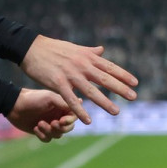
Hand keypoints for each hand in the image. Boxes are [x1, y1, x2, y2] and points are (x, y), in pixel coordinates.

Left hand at [6, 88, 77, 142]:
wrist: (14, 105)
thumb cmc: (33, 99)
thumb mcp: (50, 98)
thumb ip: (64, 103)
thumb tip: (80, 103)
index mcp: (62, 106)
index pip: (74, 116)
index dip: (69, 121)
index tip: (61, 120)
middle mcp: (58, 115)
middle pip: (68, 128)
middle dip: (60, 128)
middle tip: (52, 124)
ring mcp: (50, 124)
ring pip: (58, 135)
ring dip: (49, 131)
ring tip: (40, 124)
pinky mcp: (41, 131)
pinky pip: (47, 139)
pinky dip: (42, 135)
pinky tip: (35, 127)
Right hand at [20, 35, 137, 124]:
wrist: (31, 48)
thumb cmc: (53, 48)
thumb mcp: (75, 48)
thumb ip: (90, 52)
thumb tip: (102, 50)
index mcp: (87, 57)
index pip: (109, 67)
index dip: (123, 75)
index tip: (135, 83)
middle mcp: (82, 65)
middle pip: (104, 78)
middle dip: (120, 88)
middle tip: (134, 97)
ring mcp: (70, 74)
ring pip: (91, 91)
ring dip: (104, 102)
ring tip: (116, 111)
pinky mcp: (58, 83)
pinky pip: (71, 99)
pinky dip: (79, 110)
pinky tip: (87, 120)